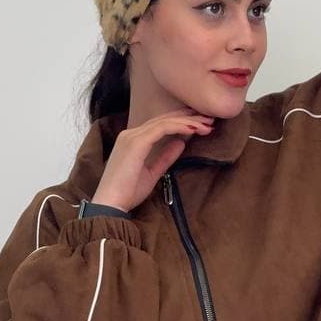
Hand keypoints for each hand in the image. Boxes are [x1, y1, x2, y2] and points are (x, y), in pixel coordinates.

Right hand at [93, 110, 215, 211]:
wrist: (111, 204)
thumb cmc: (128, 193)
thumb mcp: (153, 173)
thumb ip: (165, 157)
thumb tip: (180, 143)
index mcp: (133, 140)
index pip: (161, 125)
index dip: (182, 122)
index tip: (202, 125)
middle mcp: (131, 134)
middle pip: (164, 119)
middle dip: (189, 116)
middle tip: (210, 118)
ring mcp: (132, 137)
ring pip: (164, 121)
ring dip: (188, 121)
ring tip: (207, 123)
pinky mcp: (136, 143)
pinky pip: (161, 129)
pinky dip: (179, 126)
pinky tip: (194, 128)